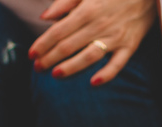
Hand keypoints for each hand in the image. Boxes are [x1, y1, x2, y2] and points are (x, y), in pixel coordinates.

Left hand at [29, 0, 156, 85]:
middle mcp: (99, 25)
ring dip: (71, 67)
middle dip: (51, 57)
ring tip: (56, 75)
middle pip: (69, 45)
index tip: (31, 54)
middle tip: (38, 68)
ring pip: (89, 56)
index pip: (58, 30)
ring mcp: (115, 37)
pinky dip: (107, 74)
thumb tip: (45, 17)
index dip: (43, 43)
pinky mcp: (130, 45)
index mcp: (86, 10)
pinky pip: (118, 63)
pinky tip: (94, 82)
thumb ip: (65, 2)